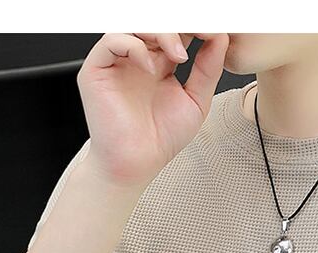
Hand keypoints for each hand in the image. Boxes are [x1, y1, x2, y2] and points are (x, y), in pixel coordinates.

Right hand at [76, 32, 229, 186]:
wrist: (136, 164)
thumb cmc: (161, 139)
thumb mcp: (196, 101)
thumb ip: (208, 69)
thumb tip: (220, 38)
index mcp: (158, 63)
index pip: (175, 31)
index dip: (193, 27)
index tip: (214, 32)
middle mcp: (137, 58)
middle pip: (156, 23)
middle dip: (180, 25)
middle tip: (200, 32)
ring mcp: (117, 62)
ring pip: (135, 25)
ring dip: (162, 34)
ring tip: (179, 56)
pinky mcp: (97, 69)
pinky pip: (113, 40)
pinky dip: (135, 46)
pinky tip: (151, 67)